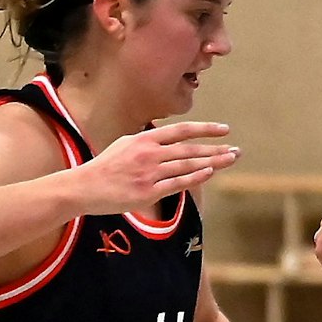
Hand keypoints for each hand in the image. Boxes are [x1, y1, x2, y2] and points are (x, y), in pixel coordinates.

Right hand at [75, 121, 237, 213]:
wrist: (83, 187)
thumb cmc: (107, 167)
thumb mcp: (125, 145)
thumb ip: (148, 141)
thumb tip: (168, 138)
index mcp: (143, 139)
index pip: (180, 131)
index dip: (204, 129)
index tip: (224, 129)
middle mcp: (148, 153)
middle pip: (189, 149)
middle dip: (216, 149)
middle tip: (237, 150)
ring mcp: (149, 173)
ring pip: (187, 166)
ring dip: (212, 162)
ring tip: (231, 160)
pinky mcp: (148, 192)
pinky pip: (177, 184)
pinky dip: (195, 178)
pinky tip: (210, 173)